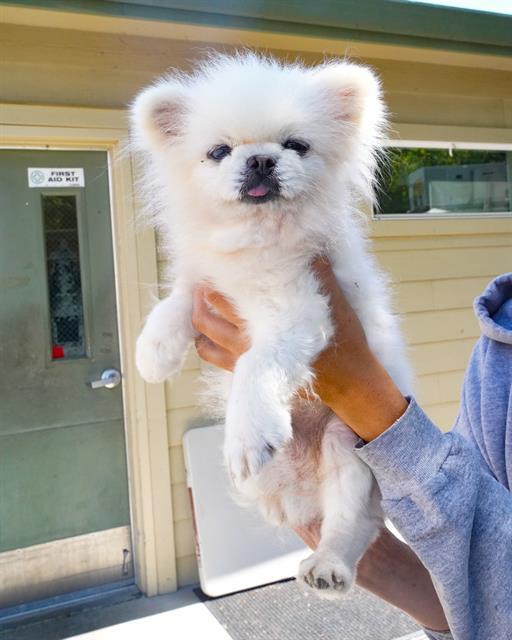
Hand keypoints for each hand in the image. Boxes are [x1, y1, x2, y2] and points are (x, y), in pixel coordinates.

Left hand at [191, 258, 407, 440]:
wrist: (347, 382)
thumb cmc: (343, 341)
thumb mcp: (338, 304)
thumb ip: (321, 274)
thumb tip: (312, 247)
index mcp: (267, 321)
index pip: (228, 293)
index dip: (220, 272)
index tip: (218, 257)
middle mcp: (248, 341)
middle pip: (208, 310)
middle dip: (203, 290)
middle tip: (205, 272)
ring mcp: (242, 358)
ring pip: (203, 332)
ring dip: (197, 312)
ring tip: (199, 295)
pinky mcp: (243, 371)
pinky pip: (209, 354)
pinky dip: (201, 339)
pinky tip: (205, 326)